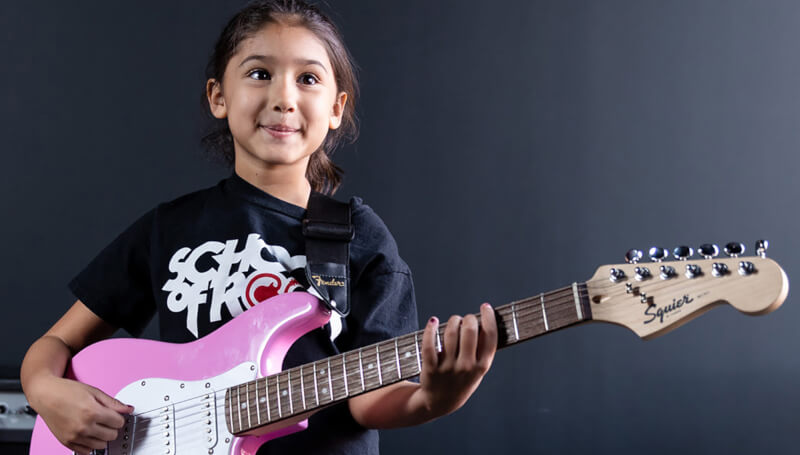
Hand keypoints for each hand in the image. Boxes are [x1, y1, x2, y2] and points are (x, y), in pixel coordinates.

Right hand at [29, 375, 132, 453]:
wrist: (45, 395)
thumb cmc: (66, 391)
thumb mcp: (94, 391)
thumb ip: (113, 402)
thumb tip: (128, 409)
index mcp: (92, 412)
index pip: (119, 423)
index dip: (118, 417)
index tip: (115, 415)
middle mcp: (83, 426)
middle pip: (112, 435)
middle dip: (112, 427)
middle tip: (106, 419)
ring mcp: (74, 436)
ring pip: (101, 445)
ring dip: (102, 436)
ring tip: (96, 425)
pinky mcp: (66, 442)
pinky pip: (86, 451)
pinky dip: (90, 444)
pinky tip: (88, 433)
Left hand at [417, 303, 497, 417]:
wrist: (440, 401)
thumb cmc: (462, 379)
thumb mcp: (478, 369)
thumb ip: (482, 349)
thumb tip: (484, 318)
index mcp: (482, 366)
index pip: (490, 336)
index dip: (489, 317)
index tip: (485, 307)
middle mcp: (466, 366)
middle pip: (470, 330)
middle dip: (468, 318)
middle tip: (466, 318)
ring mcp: (448, 367)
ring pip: (451, 332)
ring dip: (452, 320)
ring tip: (453, 321)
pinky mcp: (431, 367)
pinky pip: (429, 343)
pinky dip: (431, 328)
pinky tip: (434, 321)